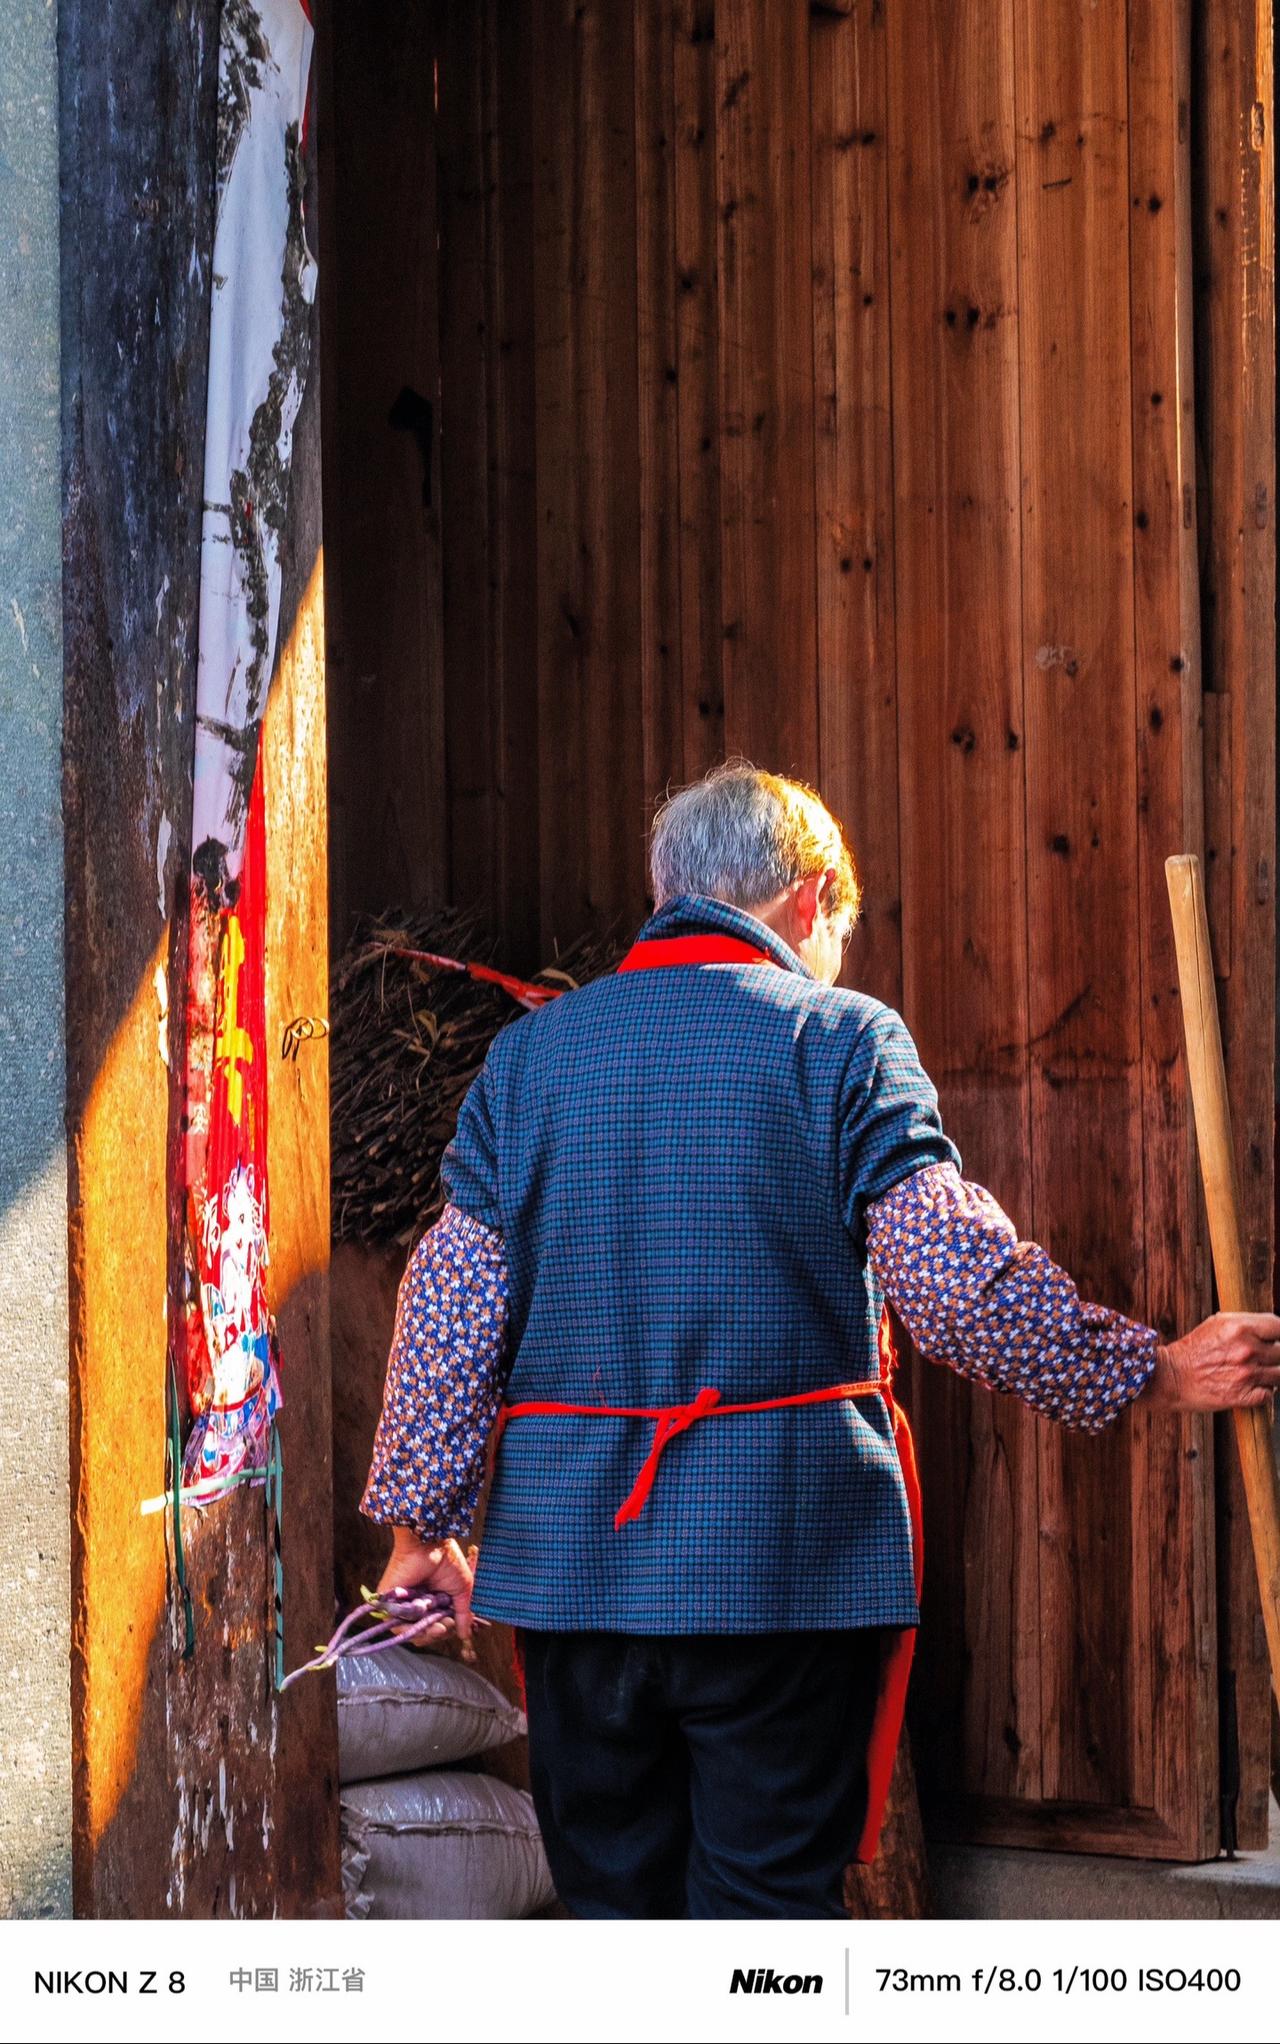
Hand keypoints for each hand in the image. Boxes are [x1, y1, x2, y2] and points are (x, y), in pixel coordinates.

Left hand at [376, 1528, 476, 1660]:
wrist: (431, 1544)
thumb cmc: (448, 1561)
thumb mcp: (462, 1590)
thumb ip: (463, 1614)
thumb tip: (465, 1635)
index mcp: (434, 1599)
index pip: (437, 1624)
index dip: (446, 1630)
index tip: (455, 1626)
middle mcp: (418, 1603)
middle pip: (425, 1631)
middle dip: (438, 1633)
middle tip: (446, 1626)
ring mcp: (404, 1604)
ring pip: (412, 1631)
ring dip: (428, 1633)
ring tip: (439, 1627)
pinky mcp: (390, 1604)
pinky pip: (398, 1626)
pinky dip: (413, 1630)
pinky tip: (427, 1626)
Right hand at [1144, 1312, 1279, 1411]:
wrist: (1170, 1376)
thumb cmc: (1193, 1349)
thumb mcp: (1217, 1324)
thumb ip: (1245, 1324)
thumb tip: (1269, 1328)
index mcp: (1241, 1327)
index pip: (1279, 1326)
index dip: (1279, 1333)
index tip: (1276, 1338)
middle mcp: (1247, 1350)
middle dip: (1275, 1354)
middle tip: (1262, 1357)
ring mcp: (1247, 1374)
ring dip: (1272, 1374)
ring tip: (1256, 1372)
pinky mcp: (1243, 1396)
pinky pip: (1269, 1394)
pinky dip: (1264, 1392)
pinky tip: (1251, 1386)